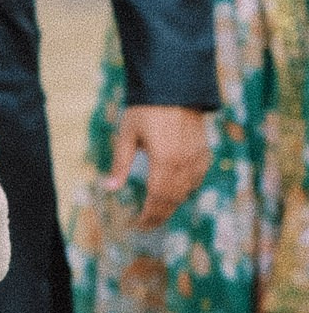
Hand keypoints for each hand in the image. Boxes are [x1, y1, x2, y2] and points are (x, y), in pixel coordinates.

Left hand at [109, 104, 211, 228]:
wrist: (175, 87)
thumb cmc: (146, 110)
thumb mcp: (127, 135)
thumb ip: (120, 164)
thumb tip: (109, 188)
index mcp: (164, 161)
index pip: (157, 198)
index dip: (149, 215)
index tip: (139, 225)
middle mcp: (183, 164)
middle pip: (172, 199)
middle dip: (159, 215)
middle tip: (147, 225)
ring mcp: (196, 159)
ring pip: (186, 192)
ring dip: (172, 205)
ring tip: (158, 213)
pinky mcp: (203, 153)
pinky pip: (197, 179)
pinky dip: (187, 190)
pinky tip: (177, 193)